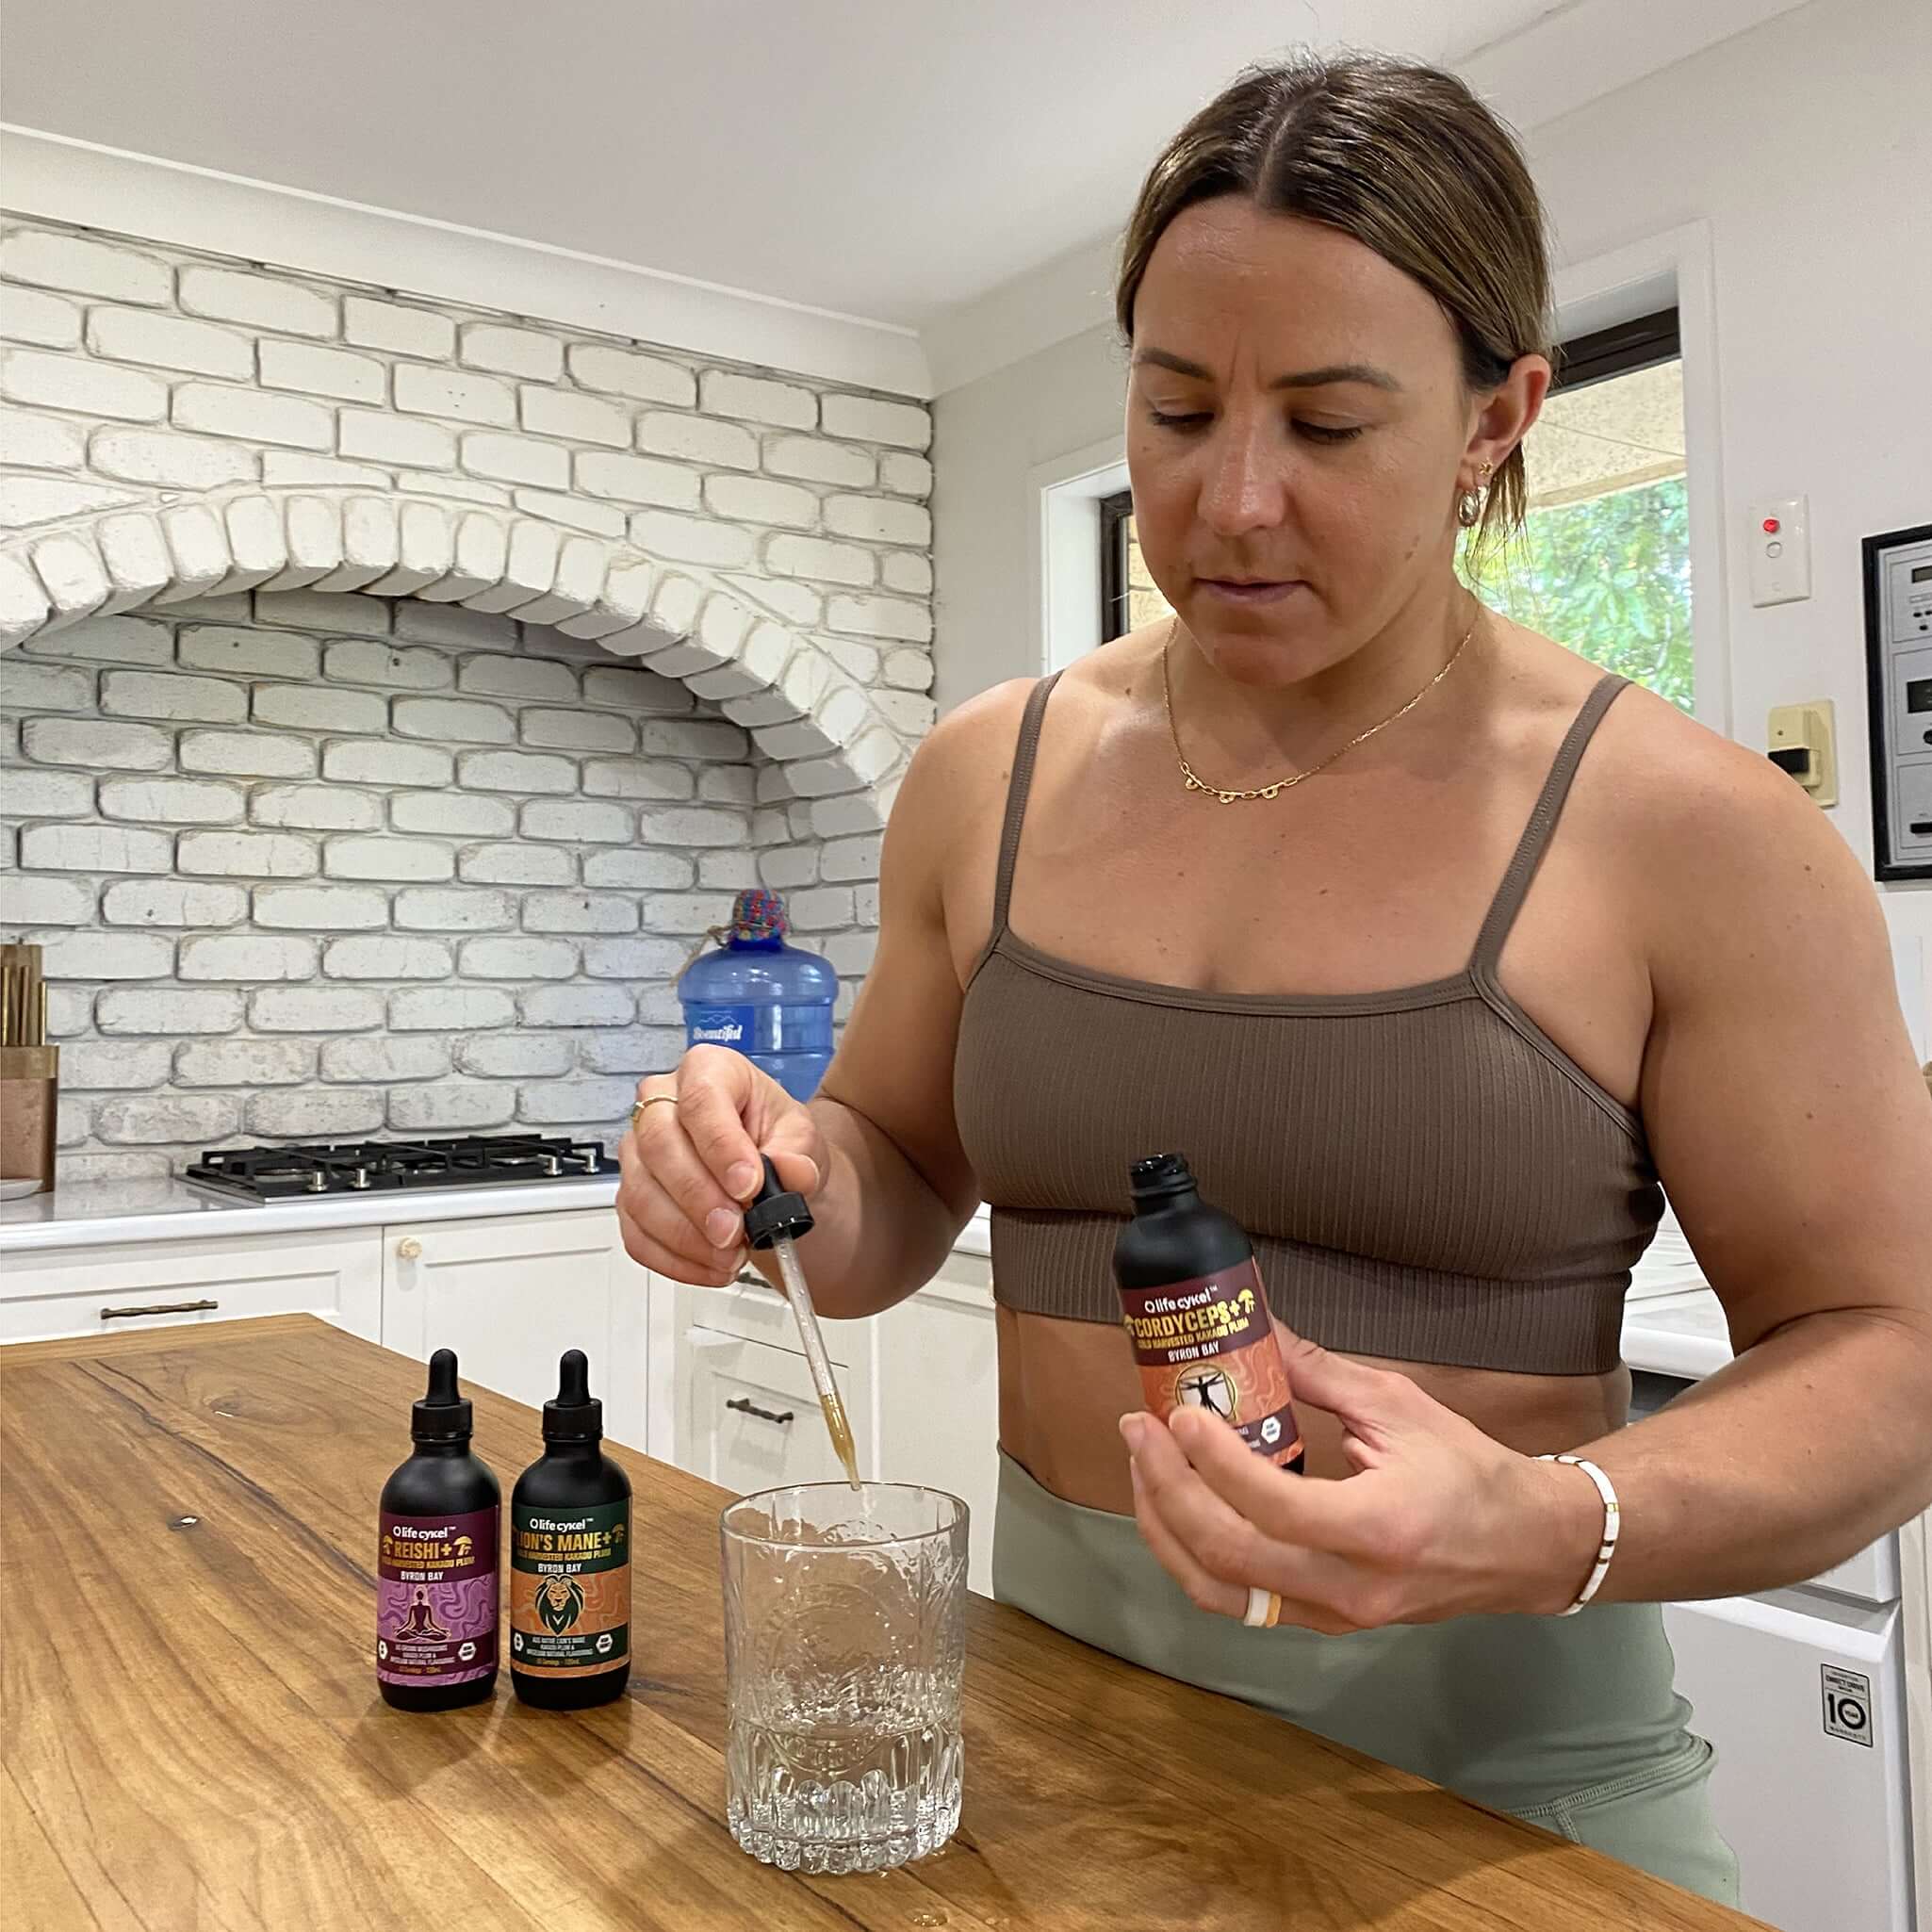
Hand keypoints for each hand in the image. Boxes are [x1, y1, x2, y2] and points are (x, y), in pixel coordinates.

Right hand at [616, 1046, 826, 1285]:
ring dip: (686, 1235)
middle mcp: (663, 1104)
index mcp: (708, 1071)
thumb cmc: (779, 1143)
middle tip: (734, 1230)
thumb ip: (799, 1154)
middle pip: (659, 1144)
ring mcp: (639, 1151)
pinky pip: (637, 1233)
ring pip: (640, 1193)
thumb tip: (790, 1171)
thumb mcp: (804, 1138)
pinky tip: (710, 1267)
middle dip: (699, 1196)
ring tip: (730, 1254)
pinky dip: (674, 1259)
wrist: (773, 1177)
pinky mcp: (632, 1197)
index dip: (720, 1145)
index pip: (700, 1098)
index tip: (748, 1185)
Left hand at [1120, 1320, 1602, 1630]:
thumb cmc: (1468, 1471)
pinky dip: (1193, 1554)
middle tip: (1141, 1428)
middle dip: (1167, 1488)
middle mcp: (1350, 1587)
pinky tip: (1177, 1504)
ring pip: (1218, 1591)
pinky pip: (1237, 1600)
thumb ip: (1316, 1373)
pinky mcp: (1322, 1620)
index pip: (1272, 1505)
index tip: (1183, 1411)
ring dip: (1165, 1527)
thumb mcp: (1398, 1405)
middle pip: (1227, 1555)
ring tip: (1146, 1464)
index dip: (1214, 1460)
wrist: (1526, 1548)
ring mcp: (1333, 1615)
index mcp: (1378, 1530)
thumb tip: (1253, 1327)